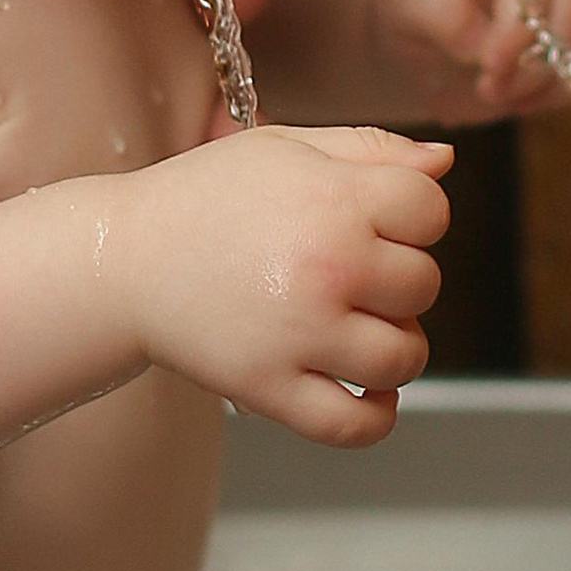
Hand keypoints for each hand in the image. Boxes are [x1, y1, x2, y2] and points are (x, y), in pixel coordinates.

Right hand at [114, 123, 449, 446]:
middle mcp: (327, 265)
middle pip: (424, 283)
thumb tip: (445, 162)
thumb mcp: (285, 147)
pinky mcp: (272, 389)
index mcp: (333, 198)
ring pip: (404, 356)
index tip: (378, 221)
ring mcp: (301, 334)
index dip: (414, 215)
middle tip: (351, 272)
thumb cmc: (207, 196)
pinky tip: (369, 390)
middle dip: (398, 277)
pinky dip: (377, 414)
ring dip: (395, 345)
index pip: (431, 211)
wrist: (125, 258)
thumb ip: (371, 148)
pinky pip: (356, 424)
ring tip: (356, 328)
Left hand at [363, 0, 570, 126]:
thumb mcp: (407, 7)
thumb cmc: (414, 13)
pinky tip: (554, 98)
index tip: (487, 74)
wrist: (422, 35)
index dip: (517, 35)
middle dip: (536, 70)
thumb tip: (483, 42)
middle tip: (491, 91)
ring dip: (568, 84)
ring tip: (517, 99)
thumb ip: (440, 14)